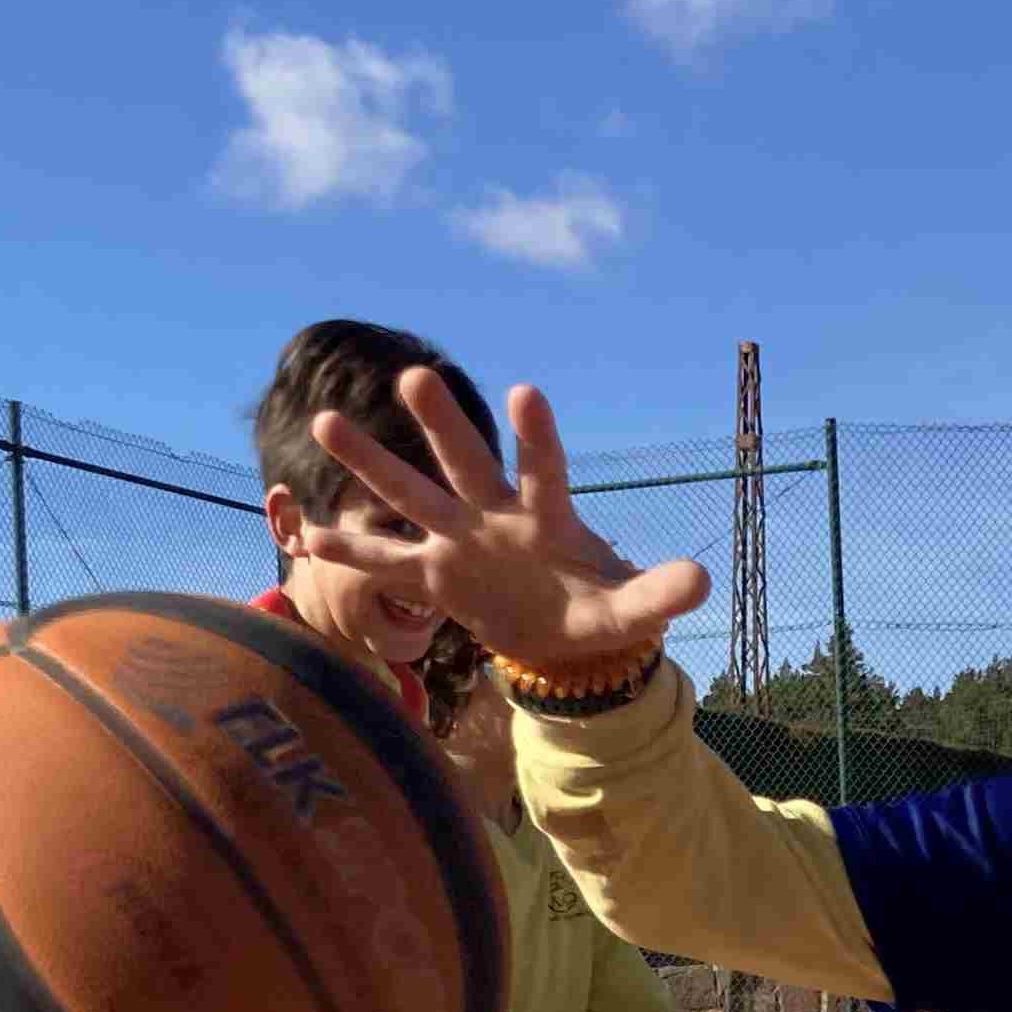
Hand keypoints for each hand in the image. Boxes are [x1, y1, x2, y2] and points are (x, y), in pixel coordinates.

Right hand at [303, 375, 708, 676]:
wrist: (562, 636)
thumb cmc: (595, 608)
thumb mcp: (630, 609)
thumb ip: (659, 593)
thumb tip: (703, 583)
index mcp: (547, 517)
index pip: (544, 467)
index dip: (537, 434)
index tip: (527, 392)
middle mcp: (496, 516)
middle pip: (466, 462)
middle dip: (442, 422)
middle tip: (415, 375)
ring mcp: (459, 541)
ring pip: (411, 495)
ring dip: (370, 461)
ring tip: (325, 420)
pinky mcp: (436, 574)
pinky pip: (389, 561)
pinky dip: (352, 550)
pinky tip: (307, 531)